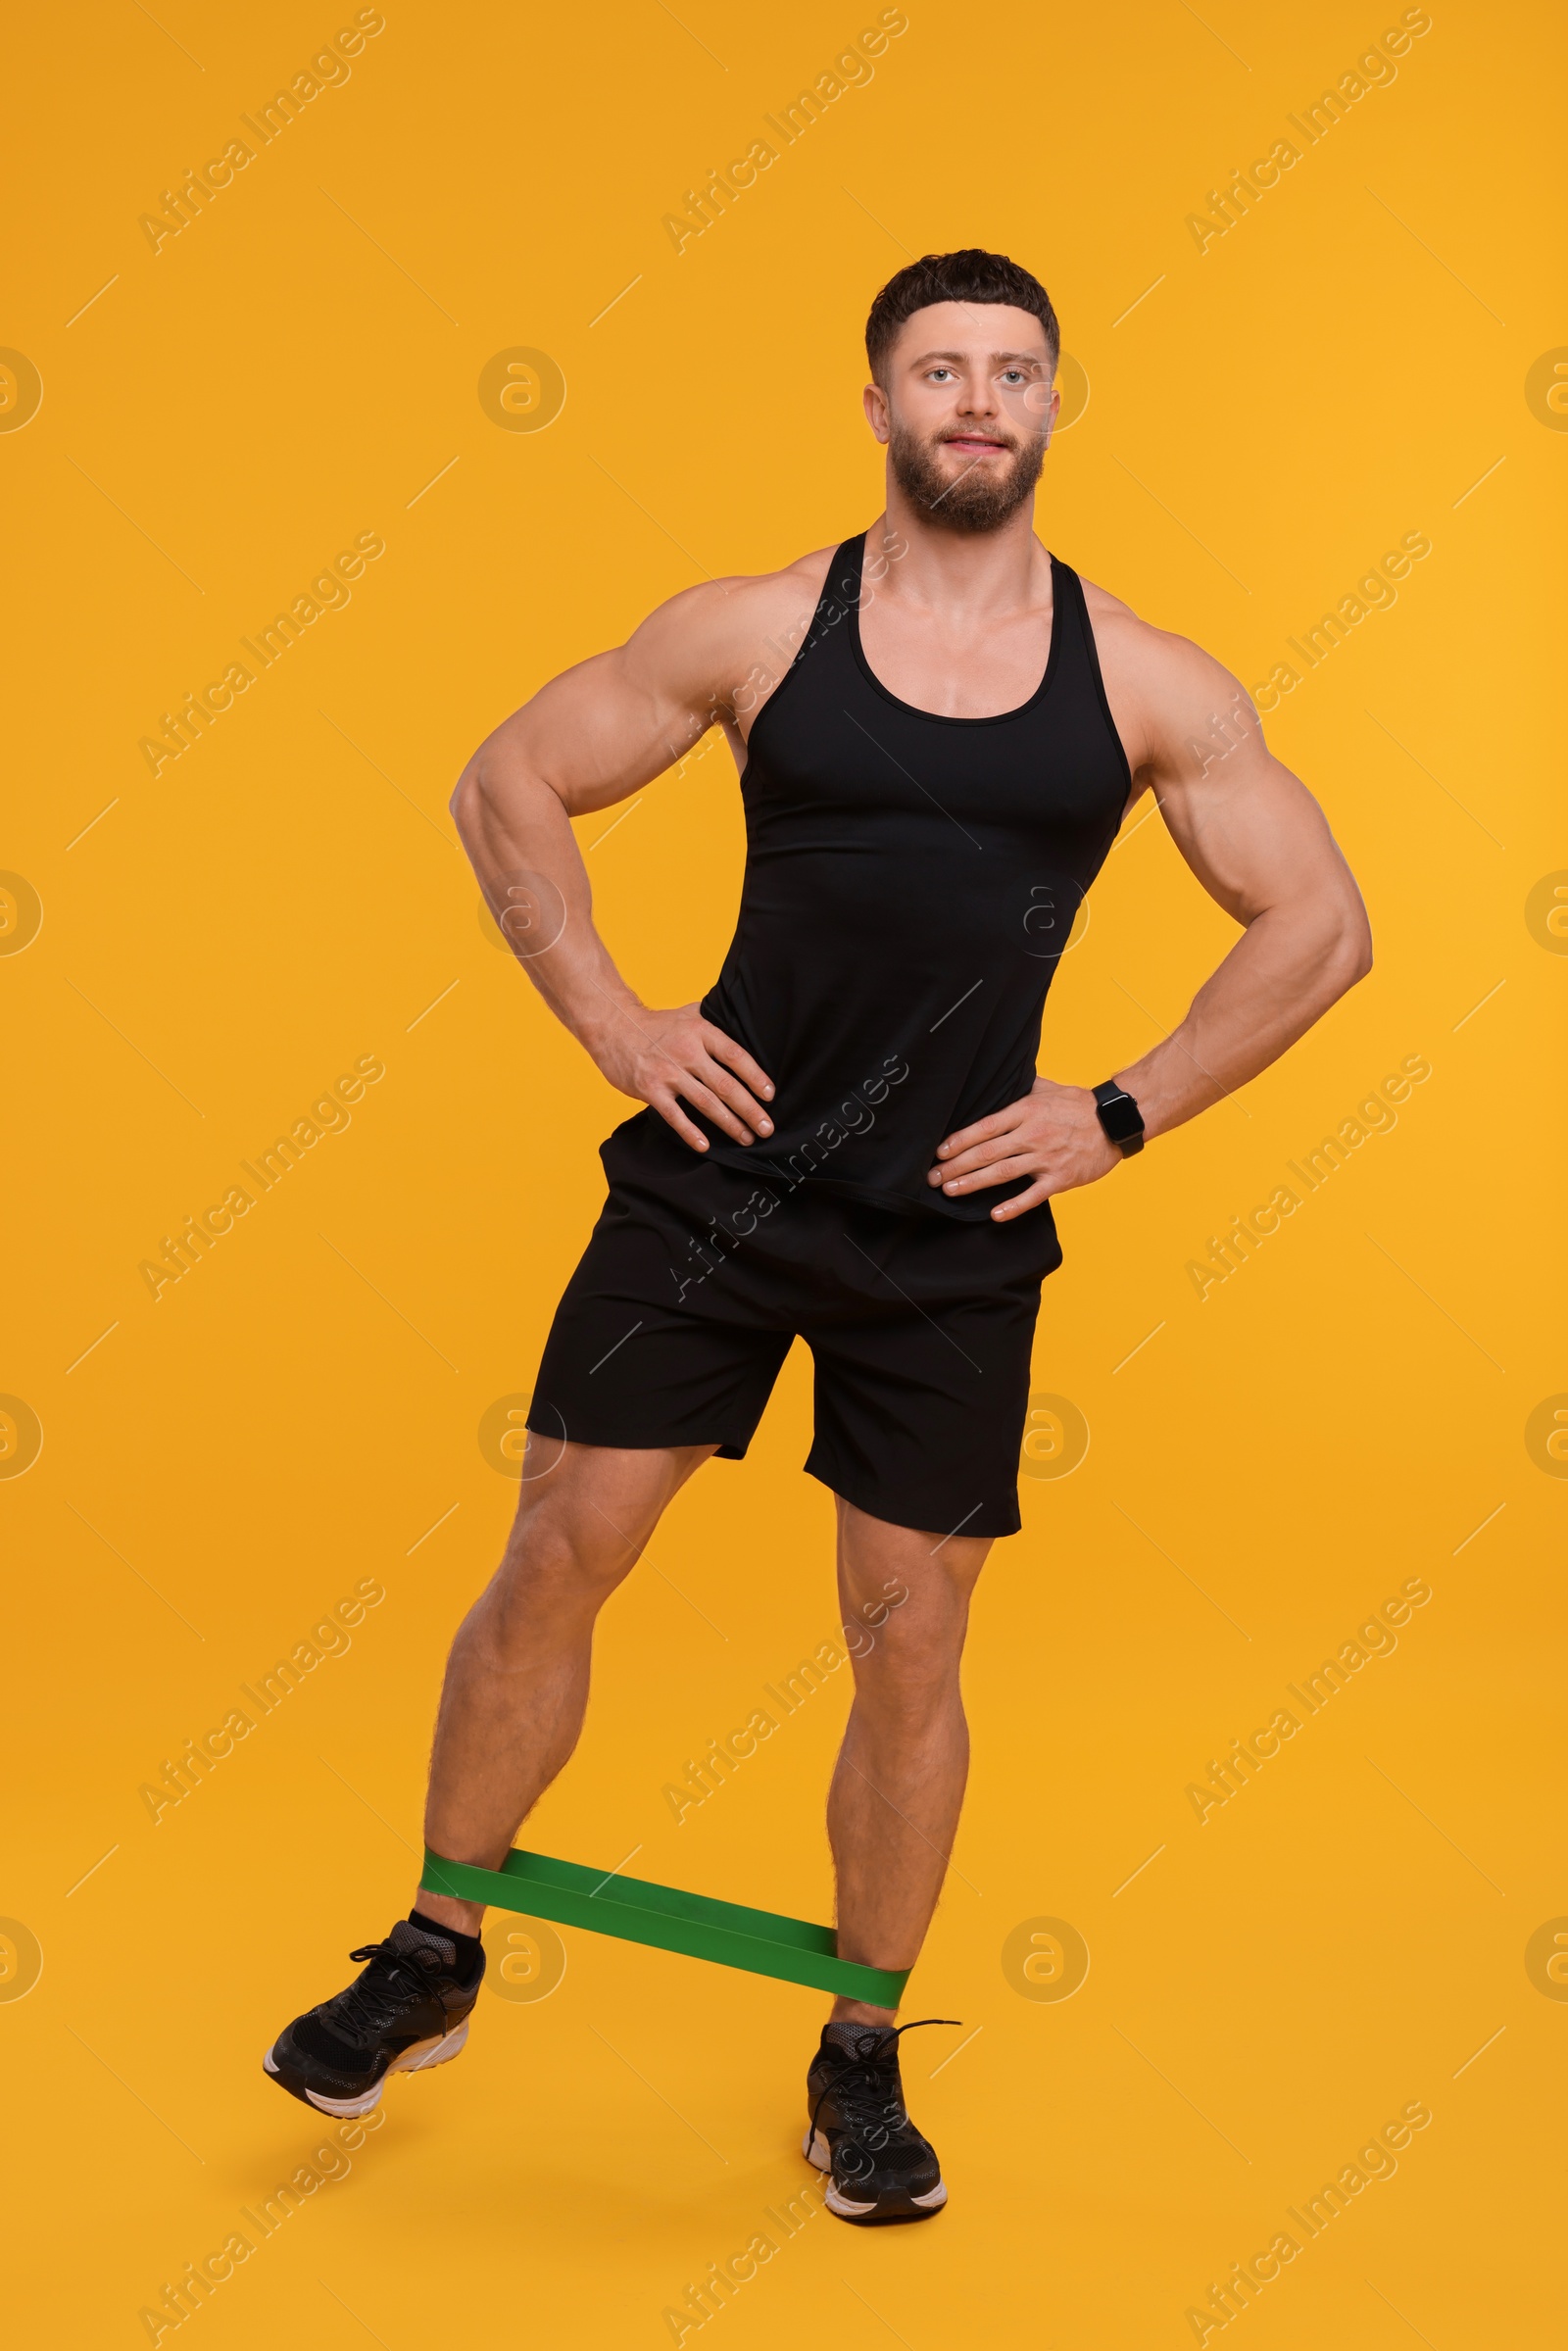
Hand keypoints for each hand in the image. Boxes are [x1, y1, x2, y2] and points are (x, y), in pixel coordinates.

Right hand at [594, 1001, 774, 1152]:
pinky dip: (690, 1132)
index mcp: (701, 1032)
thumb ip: (717, 1021)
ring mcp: (668, 1072)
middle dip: (750, 1109)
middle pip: (725, 1085)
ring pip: (705, 1102)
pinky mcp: (649, 1089)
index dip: (755, 1076)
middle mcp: (687, 1051)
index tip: (770, 1095)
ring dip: (729, 1123)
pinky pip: (674, 1115)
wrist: (614, 1026)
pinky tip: (705, 1145)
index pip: (735, 1056)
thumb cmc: (659, 1024)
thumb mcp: (691, 1013)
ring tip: (746, 1137)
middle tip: (767, 1128)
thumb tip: (749, 1025)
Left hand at [928, 1076, 1122, 1218]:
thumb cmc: (1079, 1105)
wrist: (1115, 1121)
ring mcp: (1046, 1158)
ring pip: (1002, 1173)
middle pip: (986, 1153)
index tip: (940, 1152)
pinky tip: (994, 1214)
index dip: (959, 1141)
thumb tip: (996, 1080)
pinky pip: (1033, 1196)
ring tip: (950, 1190)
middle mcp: (1032, 1135)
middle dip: (956, 1166)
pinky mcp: (1060, 1178)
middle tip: (933, 1177)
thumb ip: (1020, 1088)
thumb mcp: (1047, 1088)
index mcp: (1026, 1111)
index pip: (984, 1127)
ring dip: (972, 1183)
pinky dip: (1013, 1206)